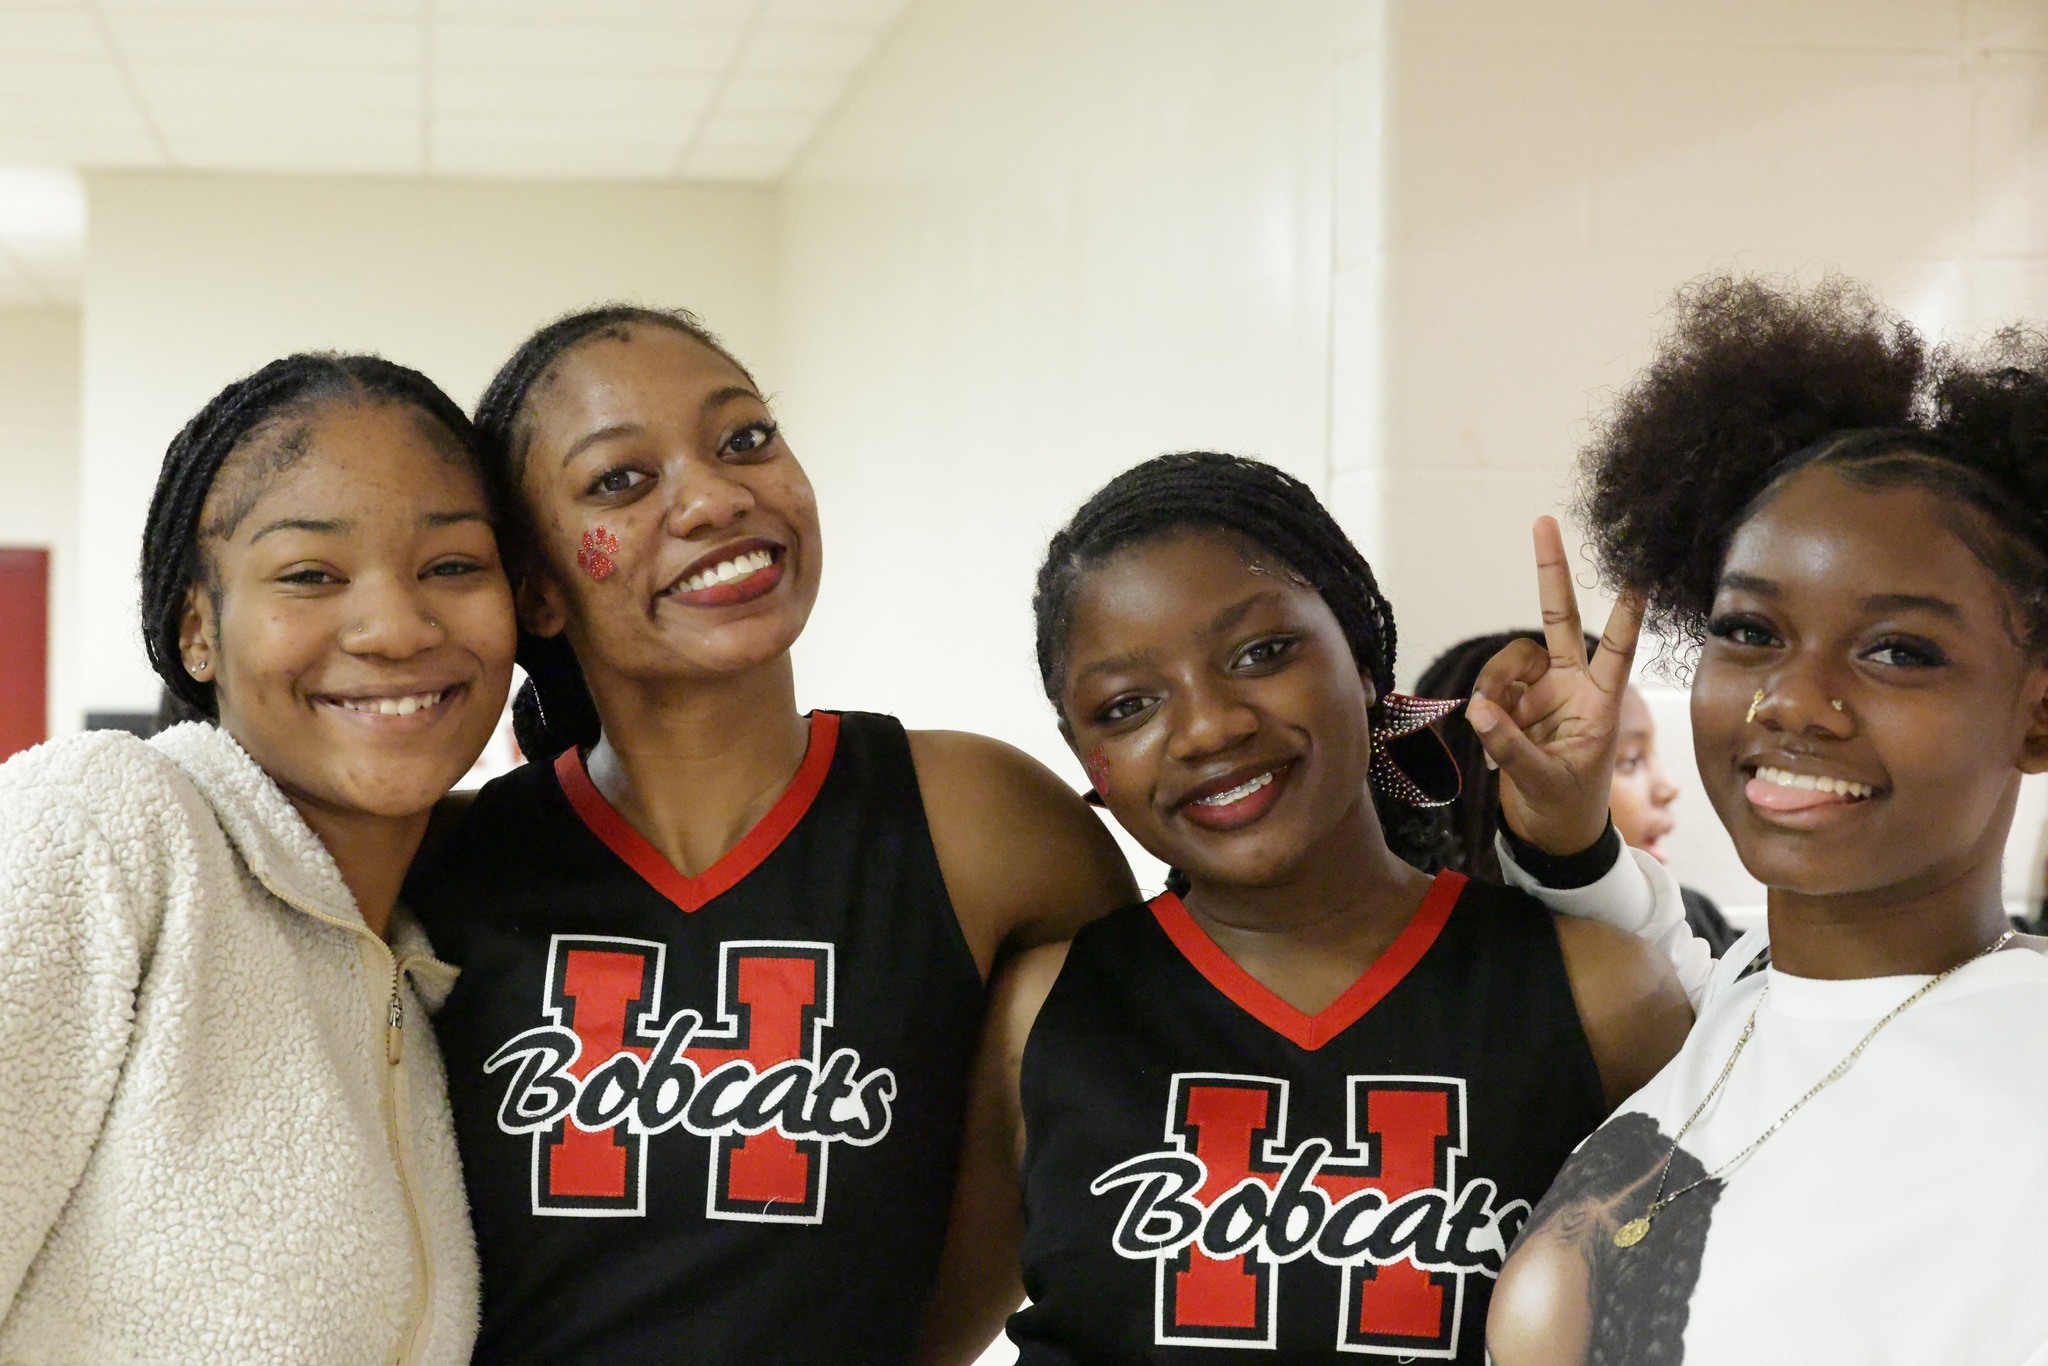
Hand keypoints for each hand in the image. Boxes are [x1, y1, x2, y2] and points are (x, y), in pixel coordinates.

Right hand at [1466, 516, 1644, 856]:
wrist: (1550, 834)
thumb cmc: (1566, 808)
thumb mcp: (1545, 782)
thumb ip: (1511, 745)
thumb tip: (1477, 708)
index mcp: (1600, 702)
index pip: (1618, 648)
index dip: (1626, 612)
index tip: (1638, 573)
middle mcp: (1572, 685)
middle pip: (1560, 618)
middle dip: (1551, 572)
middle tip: (1543, 523)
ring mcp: (1540, 691)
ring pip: (1509, 660)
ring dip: (1492, 684)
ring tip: (1488, 725)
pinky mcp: (1512, 704)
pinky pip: (1487, 688)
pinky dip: (1482, 711)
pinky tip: (1489, 745)